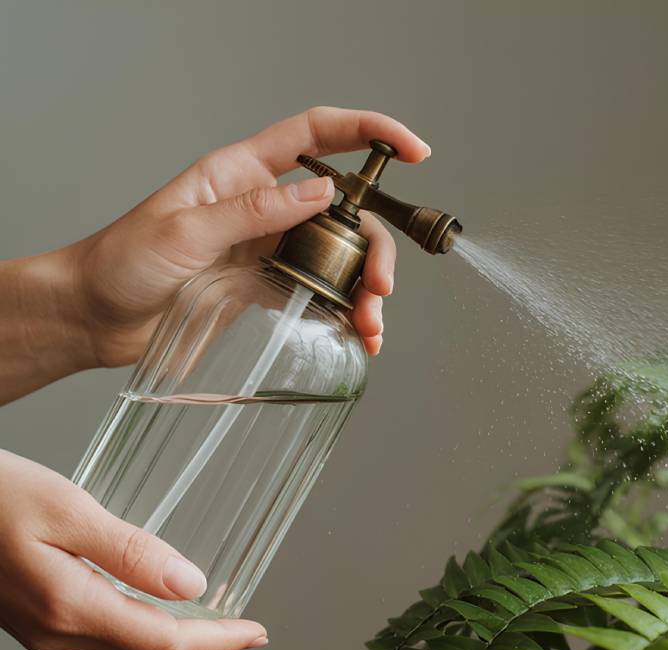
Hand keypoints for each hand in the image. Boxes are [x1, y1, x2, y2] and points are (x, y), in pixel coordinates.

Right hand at [0, 449, 265, 649]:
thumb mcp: (67, 508)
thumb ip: (131, 551)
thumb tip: (191, 586)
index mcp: (70, 606)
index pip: (164, 642)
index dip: (218, 642)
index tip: (257, 632)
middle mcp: (55, 629)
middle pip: (148, 649)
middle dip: (204, 642)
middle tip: (248, 629)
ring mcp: (40, 628)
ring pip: (124, 643)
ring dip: (174, 635)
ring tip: (216, 620)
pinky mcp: (32, 615)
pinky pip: (101, 629)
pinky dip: (141, 623)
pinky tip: (158, 604)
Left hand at [71, 106, 430, 365]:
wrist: (93, 317)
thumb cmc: (122, 262)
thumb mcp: (186, 231)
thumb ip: (256, 211)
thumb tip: (326, 192)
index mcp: (244, 172)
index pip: (319, 135)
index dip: (370, 133)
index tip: (413, 151)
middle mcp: (266, 205)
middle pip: (347, 211)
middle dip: (375, 246)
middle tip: (380, 287)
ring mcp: (271, 247)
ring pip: (342, 256)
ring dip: (366, 288)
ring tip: (370, 324)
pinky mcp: (270, 287)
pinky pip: (323, 293)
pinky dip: (348, 314)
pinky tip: (359, 336)